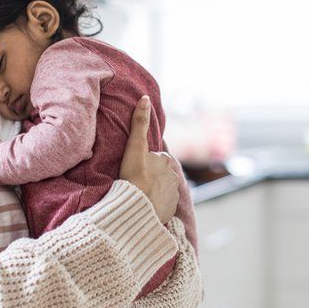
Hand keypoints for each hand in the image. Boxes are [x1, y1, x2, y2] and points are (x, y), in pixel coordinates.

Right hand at [120, 96, 178, 223]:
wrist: (136, 207)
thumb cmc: (134, 175)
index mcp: (166, 160)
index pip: (156, 158)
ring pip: (163, 188)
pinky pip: (163, 204)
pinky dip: (156, 204)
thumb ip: (139, 123)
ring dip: (154, 190)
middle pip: (160, 173)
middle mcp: (174, 176)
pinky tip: (145, 205)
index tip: (135, 167)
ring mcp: (173, 194)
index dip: (145, 161)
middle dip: (151, 176)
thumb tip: (145, 98)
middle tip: (135, 181)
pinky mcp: (170, 209)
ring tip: (139, 194)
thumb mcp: (134, 147)